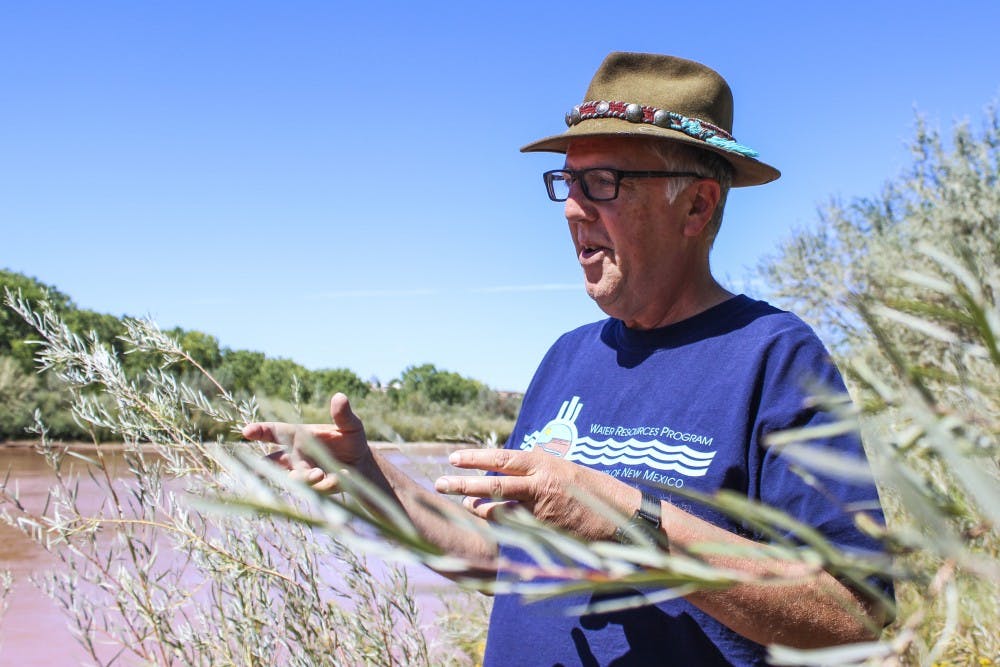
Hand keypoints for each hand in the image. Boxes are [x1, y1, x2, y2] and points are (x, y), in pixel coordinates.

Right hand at [242, 393, 370, 493]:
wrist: (363, 463)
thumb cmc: (350, 439)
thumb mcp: (350, 425)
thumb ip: (343, 415)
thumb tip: (340, 397)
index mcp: (297, 436)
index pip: (274, 432)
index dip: (260, 431)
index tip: (246, 431)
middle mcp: (295, 457)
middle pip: (272, 463)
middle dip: (259, 468)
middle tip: (252, 471)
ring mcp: (303, 474)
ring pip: (294, 478)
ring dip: (304, 477)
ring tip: (319, 474)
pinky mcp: (317, 489)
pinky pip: (317, 489)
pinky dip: (328, 484)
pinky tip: (341, 478)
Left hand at [434, 448, 638, 542]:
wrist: (622, 516)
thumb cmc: (593, 489)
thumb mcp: (565, 468)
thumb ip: (538, 468)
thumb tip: (513, 466)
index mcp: (543, 463)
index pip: (501, 457)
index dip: (475, 457)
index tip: (453, 457)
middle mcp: (539, 483)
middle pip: (493, 482)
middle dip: (463, 483)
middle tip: (439, 483)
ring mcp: (541, 508)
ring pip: (499, 508)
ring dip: (479, 508)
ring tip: (466, 505)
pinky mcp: (545, 530)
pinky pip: (516, 527)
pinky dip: (502, 525)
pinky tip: (493, 523)